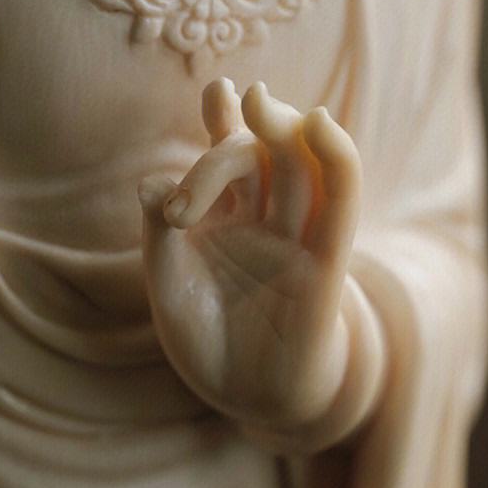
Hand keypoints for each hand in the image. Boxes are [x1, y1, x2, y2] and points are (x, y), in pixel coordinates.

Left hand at [139, 79, 365, 435]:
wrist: (246, 396)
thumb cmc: (207, 337)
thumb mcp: (170, 286)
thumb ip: (161, 235)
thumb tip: (149, 183)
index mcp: (227, 212)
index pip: (229, 149)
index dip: (224, 115)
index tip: (220, 90)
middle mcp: (264, 214)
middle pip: (261, 153)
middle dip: (242, 128)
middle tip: (222, 116)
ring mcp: (296, 234)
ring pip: (299, 165)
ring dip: (283, 126)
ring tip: (258, 102)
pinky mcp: (325, 262)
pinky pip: (339, 203)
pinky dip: (336, 160)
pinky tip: (322, 126)